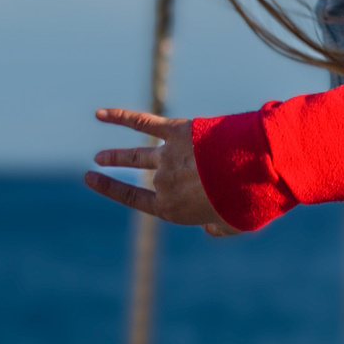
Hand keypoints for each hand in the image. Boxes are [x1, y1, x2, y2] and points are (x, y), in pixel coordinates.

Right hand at [85, 108, 239, 235]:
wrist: (250, 173)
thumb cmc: (243, 203)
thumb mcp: (232, 225)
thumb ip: (217, 230)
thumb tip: (209, 230)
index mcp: (172, 208)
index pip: (136, 198)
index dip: (112, 189)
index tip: (92, 179)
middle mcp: (164, 182)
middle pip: (142, 174)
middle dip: (119, 165)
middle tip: (99, 160)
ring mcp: (168, 156)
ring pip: (137, 154)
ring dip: (117, 154)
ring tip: (100, 154)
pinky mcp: (178, 132)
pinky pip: (143, 122)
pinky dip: (121, 117)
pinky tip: (100, 114)